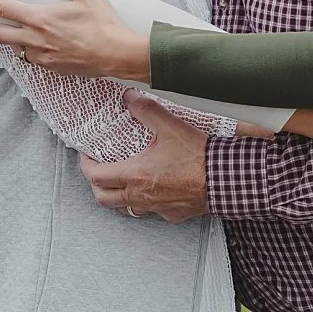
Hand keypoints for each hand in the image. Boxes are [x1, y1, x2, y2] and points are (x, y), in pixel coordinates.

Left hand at [0, 0, 149, 78]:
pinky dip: (24, 48)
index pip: (0, 8)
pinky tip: (27, 42)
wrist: (117, 55)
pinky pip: (30, 57)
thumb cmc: (103, 24)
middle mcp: (35, 39)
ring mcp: (41, 56)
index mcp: (40, 19)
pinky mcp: (51, 67)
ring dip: (3, 37)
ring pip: (13, 46)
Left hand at [84, 108, 208, 220]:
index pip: (95, 177)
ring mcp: (156, 208)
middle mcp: (140, 196)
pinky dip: (147, 202)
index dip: (86, 166)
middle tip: (99, 171)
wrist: (226, 179)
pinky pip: (152, 212)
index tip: (87, 157)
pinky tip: (155, 189)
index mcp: (135, 175)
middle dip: (96, 185)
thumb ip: (146, 110)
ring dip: (119, 196)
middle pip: (104, 198)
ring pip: (126, 208)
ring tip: (123, 181)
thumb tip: (130, 97)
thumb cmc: (198, 157)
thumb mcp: (170, 126)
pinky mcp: (172, 214)